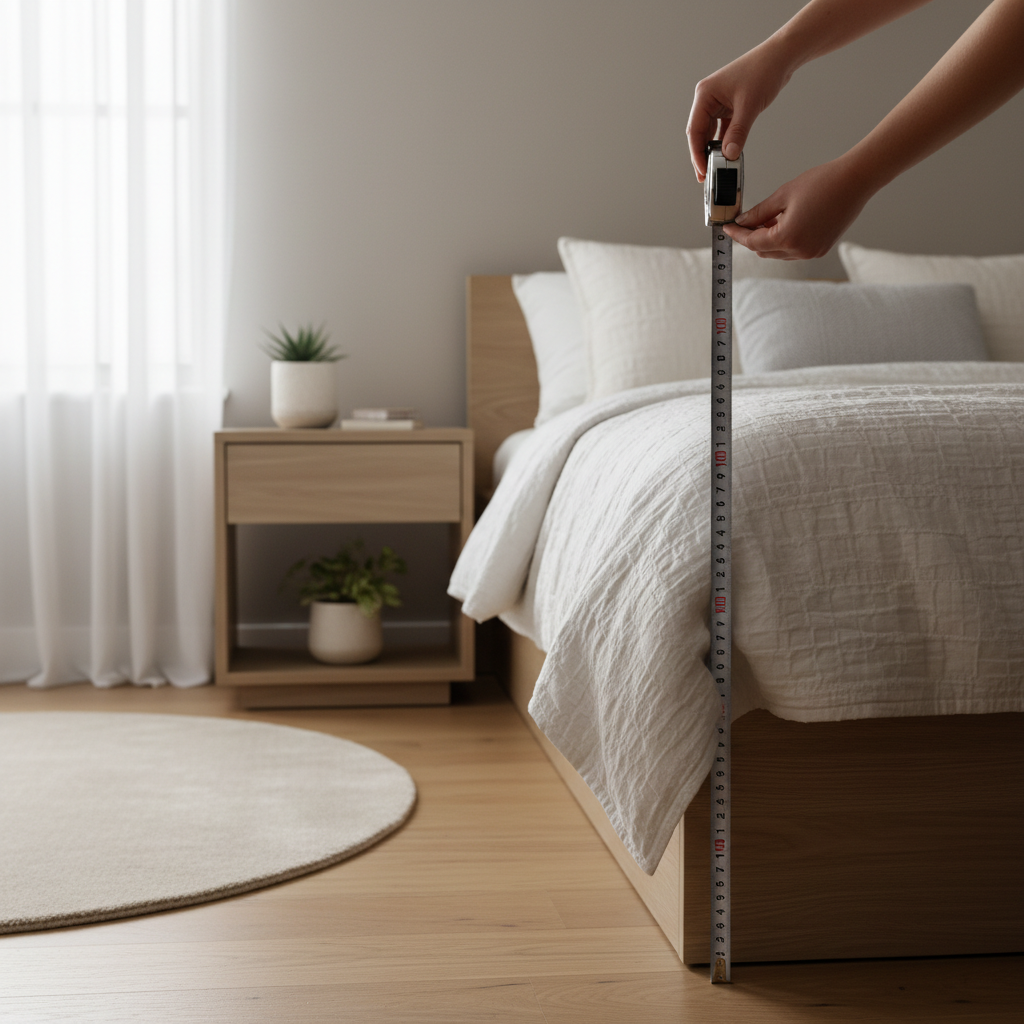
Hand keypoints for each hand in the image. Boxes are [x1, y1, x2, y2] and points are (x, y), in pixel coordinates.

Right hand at [686, 43, 793, 180]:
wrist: (781, 56)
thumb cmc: (763, 70)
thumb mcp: (749, 106)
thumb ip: (737, 133)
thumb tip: (728, 155)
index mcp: (705, 94)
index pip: (695, 130)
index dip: (697, 153)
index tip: (702, 170)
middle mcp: (708, 98)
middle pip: (699, 133)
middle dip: (702, 154)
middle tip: (705, 175)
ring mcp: (718, 102)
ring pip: (710, 132)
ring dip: (713, 149)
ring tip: (715, 167)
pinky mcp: (728, 106)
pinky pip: (722, 128)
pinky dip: (724, 141)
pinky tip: (726, 153)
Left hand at [723, 159, 872, 259]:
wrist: (856, 180)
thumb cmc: (823, 182)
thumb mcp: (783, 195)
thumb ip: (759, 212)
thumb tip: (742, 221)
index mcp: (788, 237)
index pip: (752, 242)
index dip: (737, 234)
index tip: (728, 227)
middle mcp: (800, 250)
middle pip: (763, 251)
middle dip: (751, 238)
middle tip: (744, 221)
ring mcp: (812, 252)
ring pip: (778, 253)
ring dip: (768, 240)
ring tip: (766, 219)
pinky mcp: (821, 249)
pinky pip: (793, 251)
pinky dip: (783, 241)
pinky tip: (782, 224)